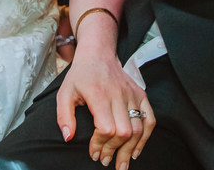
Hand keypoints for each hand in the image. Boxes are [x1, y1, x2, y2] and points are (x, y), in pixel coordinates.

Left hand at [57, 49, 153, 169]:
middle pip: (123, 132)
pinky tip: (136, 150)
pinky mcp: (141, 95)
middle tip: (105, 160)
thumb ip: (64, 116)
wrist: (98, 54)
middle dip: (114, 151)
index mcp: (99, 94)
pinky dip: (146, 137)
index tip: (94, 153)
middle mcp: (118, 94)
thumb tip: (68, 137)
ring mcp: (132, 94)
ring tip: (121, 163)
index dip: (100, 144)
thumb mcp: (64, 93)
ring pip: (138, 129)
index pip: (106, 127)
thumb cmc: (81, 75)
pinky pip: (149, 119)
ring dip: (129, 149)